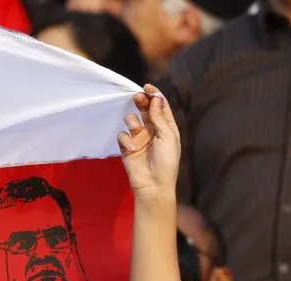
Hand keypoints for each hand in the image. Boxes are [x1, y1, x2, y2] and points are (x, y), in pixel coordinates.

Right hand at [117, 83, 180, 199]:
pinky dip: (125, 139)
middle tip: (137, 97)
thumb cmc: (166, 161)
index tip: (147, 87)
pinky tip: (131, 148)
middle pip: (145, 110)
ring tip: (135, 128)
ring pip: (131, 120)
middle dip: (141, 102)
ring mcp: (139, 138)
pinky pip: (122, 135)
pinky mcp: (127, 147)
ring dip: (132, 121)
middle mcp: (152, 131)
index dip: (154, 95)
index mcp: (166, 127)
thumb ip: (159, 117)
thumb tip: (156, 98)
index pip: (160, 107)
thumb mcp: (167, 136)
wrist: (153, 184)